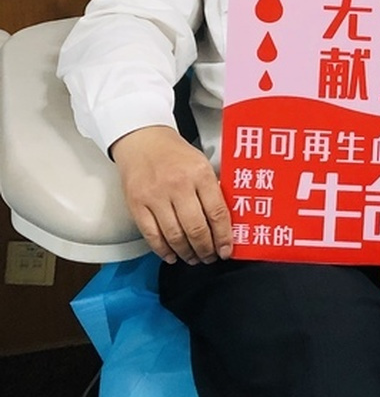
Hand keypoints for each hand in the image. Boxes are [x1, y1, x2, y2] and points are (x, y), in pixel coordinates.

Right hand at [110, 125, 231, 263]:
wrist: (142, 139)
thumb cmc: (175, 153)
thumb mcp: (202, 163)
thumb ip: (213, 190)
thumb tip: (227, 223)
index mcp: (199, 174)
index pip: (217, 213)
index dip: (224, 237)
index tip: (227, 250)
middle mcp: (178, 185)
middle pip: (196, 229)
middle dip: (206, 249)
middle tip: (210, 256)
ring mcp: (155, 196)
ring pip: (175, 236)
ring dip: (186, 253)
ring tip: (193, 257)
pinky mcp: (137, 204)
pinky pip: (152, 235)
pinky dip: (163, 250)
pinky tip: (172, 255)